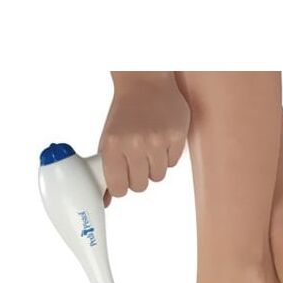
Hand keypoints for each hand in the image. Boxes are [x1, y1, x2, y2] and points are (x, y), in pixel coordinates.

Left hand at [99, 72, 189, 204]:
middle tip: (136, 161)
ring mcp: (158, 140)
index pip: (119, 188)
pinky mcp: (177, 136)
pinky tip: (161, 140)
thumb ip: (107, 171)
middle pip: (140, 186)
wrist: (144, 82)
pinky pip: (173, 163)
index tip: (122, 181)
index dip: (121, 187)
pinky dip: (168, 156)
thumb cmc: (124, 114)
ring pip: (158, 176)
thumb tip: (105, 201)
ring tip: (149, 148)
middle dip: (138, 177)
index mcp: (113, 146)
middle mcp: (135, 144)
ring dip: (154, 167)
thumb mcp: (108, 141)